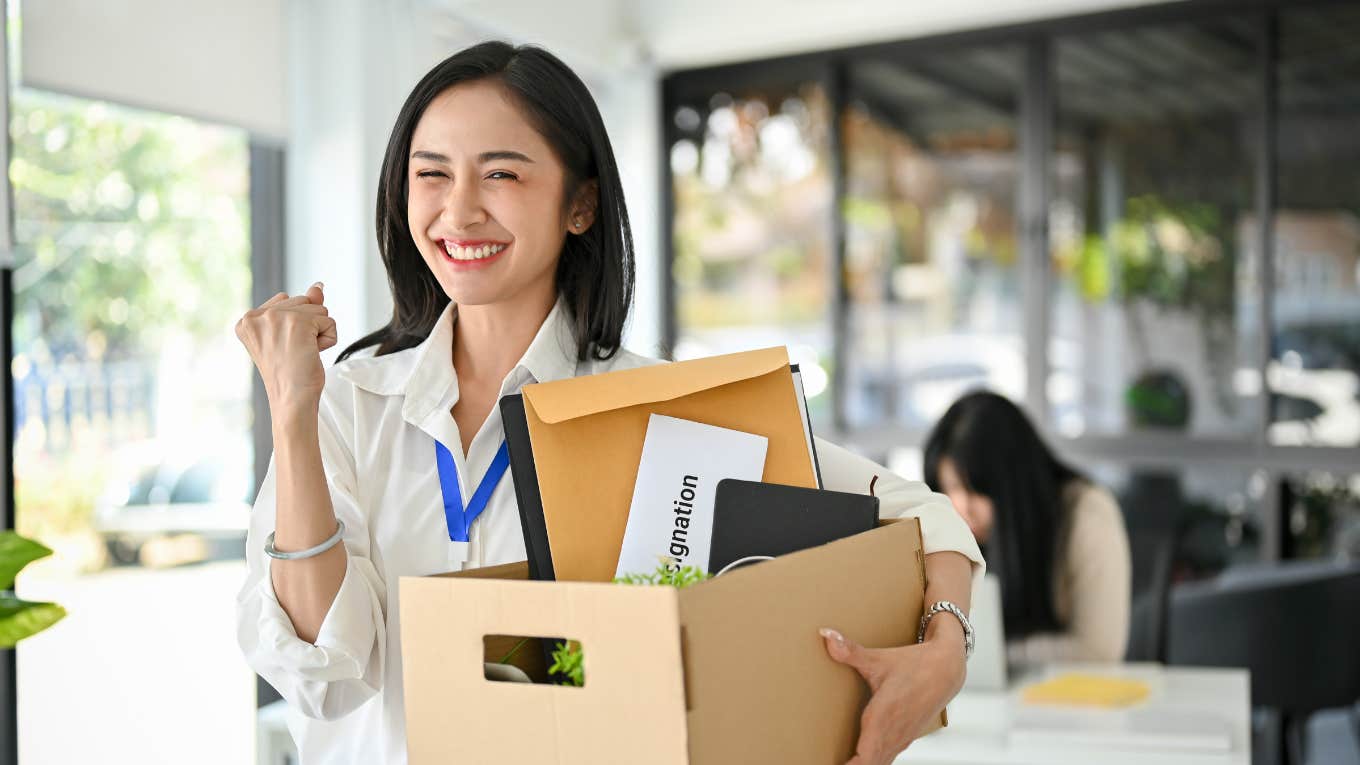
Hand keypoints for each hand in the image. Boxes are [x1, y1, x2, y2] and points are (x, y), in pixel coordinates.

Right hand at [235, 282, 336, 410]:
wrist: (292, 398)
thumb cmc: (289, 373)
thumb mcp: (289, 335)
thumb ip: (302, 307)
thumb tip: (318, 286)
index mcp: (247, 320)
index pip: (285, 301)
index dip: (294, 326)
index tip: (283, 347)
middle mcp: (257, 315)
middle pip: (302, 301)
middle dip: (307, 326)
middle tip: (293, 352)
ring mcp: (277, 317)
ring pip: (317, 309)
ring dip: (318, 332)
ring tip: (302, 353)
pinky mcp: (299, 322)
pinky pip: (329, 320)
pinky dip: (328, 339)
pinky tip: (312, 353)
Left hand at [820, 626, 966, 764]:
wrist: (947, 669)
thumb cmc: (913, 663)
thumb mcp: (878, 658)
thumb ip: (849, 651)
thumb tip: (825, 635)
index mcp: (883, 717)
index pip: (864, 758)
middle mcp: (893, 733)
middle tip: (826, 762)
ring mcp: (901, 737)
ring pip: (880, 763)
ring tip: (841, 763)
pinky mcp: (905, 737)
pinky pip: (886, 758)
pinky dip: (872, 761)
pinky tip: (859, 760)